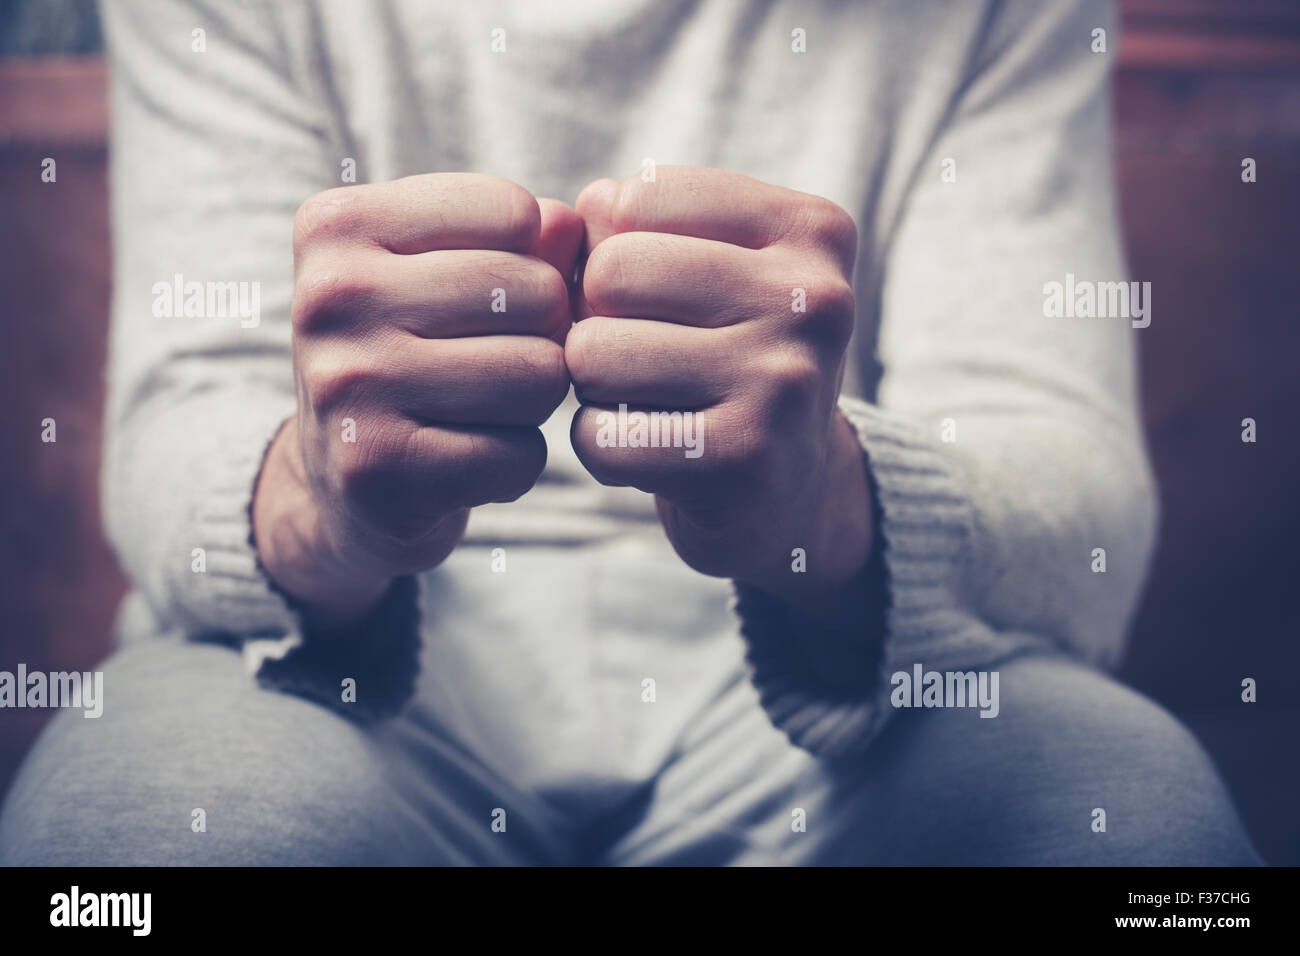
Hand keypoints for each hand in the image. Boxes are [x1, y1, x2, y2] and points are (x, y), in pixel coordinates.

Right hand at [254, 174, 582, 629]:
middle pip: (537, 295)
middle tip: (498, 362)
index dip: (535, 261)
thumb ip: (523, 238)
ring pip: (538, 375)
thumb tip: (570, 226)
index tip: (493, 298)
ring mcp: (346, 385)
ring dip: (536, 402)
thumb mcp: (450, 276)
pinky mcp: (375, 469)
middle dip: (546, 336)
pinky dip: (515, 464)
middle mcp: (331, 296)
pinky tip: (469, 461)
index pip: (513, 212)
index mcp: (339, 224)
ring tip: (486, 408)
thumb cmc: (415, 354)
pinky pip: (519, 455)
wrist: (346, 480)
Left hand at [568, 166, 870, 607]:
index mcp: (810, 230)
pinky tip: (647, 451)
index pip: (637, 199)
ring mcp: (785, 383)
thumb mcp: (711, 269)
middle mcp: (812, 301)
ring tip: (644, 398)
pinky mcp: (744, 463)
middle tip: (636, 354)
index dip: (610, 249)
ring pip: (594, 353)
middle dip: (595, 318)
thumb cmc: (730, 357)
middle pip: (610, 272)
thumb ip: (632, 224)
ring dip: (593, 385)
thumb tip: (566, 220)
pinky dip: (599, 446)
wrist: (793, 491)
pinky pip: (601, 437)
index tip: (650, 296)